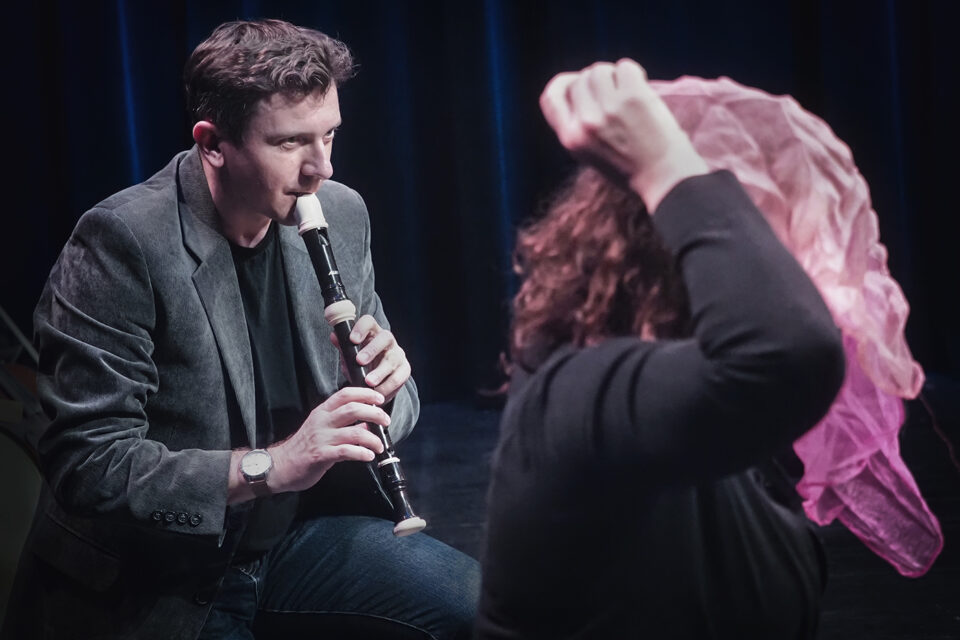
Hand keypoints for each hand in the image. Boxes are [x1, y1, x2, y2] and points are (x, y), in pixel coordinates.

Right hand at [268, 386, 387, 493]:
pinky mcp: (320, 455)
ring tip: (379, 446)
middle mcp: (322, 422)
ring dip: (372, 438)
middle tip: (386, 421)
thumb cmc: (303, 447)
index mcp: (322, 412)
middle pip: (353, 409)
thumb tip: (368, 422)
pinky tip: (368, 456)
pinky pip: (346, 452)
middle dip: (374, 413)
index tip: (379, 397)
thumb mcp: (321, 429)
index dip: (365, 393)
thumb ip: (342, 424)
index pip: (345, 394)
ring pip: (354, 432)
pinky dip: (361, 453)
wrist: (279, 466)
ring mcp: (321, 438)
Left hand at [331, 314, 410, 401]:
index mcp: (373, 333)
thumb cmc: (362, 365)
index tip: (352, 340)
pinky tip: (377, 392)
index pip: (369, 322)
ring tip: (368, 382)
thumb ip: (343, 347)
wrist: (377, 383)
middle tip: (359, 361)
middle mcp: (388, 341)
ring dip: (379, 372)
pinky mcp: (405, 370)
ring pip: (392, 360)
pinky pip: (397, 377)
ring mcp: (398, 355)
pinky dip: (386, 386)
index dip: (362, 328)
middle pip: (385, 337)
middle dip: (372, 349)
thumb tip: (334, 335)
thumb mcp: (350, 356)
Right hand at [539, 58, 707, 210]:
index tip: (577, 82)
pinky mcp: (632, 97)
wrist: (665, 180)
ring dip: (615, 75)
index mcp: (571, 138)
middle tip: (615, 92)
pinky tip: (642, 89)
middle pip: (580, 79)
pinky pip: (625, 67)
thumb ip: (578, 125)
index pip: (550, 97)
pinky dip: (635, 73)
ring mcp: (608, 108)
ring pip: (600, 70)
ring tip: (628, 92)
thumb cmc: (630, 170)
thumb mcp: (589, 154)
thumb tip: (579, 89)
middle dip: (596, 80)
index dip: (564, 84)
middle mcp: (585, 122)